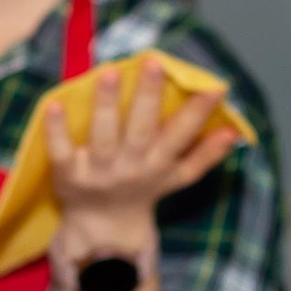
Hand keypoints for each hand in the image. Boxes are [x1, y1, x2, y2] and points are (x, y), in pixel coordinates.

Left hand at [45, 67, 237, 257]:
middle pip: (142, 131)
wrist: (103, 227)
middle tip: (155, 63)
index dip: (199, 113)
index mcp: (158, 164)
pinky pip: (62, 152)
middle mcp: (131, 167)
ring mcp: (98, 171)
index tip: (215, 86)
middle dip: (150, 98)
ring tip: (110, 72)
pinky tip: (54, 104)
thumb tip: (235, 131)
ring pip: (104, 137)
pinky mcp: (68, 175)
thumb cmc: (143, 189)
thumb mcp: (178, 177)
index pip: (182, 135)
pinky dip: (57, 131)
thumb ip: (205, 155)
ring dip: (106, 105)